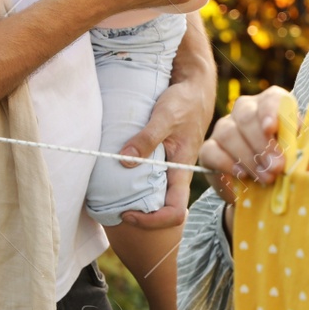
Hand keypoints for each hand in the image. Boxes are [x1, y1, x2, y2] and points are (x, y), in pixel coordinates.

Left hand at [116, 69, 214, 229]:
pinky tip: (120, 174)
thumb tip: (124, 160)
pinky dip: (135, 183)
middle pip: (163, 210)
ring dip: (137, 201)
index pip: (175, 211)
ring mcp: (171, 167)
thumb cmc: (184, 101)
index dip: (153, 221)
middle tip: (115, 208)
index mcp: (183, 169)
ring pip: (156, 196)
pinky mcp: (164, 159)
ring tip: (114, 194)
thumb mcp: (164, 116)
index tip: (129, 212)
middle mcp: (178, 173)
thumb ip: (146, 138)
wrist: (194, 88)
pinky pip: (151, 180)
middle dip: (141, 215)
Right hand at [197, 85, 308, 206]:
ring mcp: (225, 129)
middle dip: (262, 142)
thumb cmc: (288, 167)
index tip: (272, 128)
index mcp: (272, 106)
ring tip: (266, 178)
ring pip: (228, 132)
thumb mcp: (305, 156)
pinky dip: (227, 164)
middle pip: (246, 115)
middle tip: (277, 167)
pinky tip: (242, 175)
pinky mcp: (210, 150)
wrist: (265, 194)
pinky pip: (212, 151)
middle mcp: (246, 112)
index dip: (270, 111)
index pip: (271, 99)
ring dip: (248, 157)